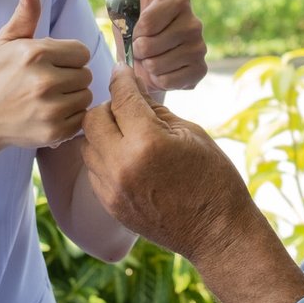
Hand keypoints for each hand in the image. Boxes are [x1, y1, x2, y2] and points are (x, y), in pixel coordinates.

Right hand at [0, 0, 92, 150]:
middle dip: (72, 77)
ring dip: (73, 97)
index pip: (81, 52)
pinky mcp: (54, 131)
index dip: (69, 58)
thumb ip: (25, 14)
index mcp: (35, 53)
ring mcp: (50, 108)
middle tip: (50, 84)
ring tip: (50, 99)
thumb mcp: (7, 41)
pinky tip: (51, 114)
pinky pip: (81, 118)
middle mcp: (44, 80)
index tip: (53, 65)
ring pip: (86, 96)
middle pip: (86, 74)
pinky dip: (70, 118)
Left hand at [81, 67, 255, 261]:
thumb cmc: (213, 179)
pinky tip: (127, 159)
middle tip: (128, 108)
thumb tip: (133, 92)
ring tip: (128, 135)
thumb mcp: (191, 134)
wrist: (216, 232)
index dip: (122, 79)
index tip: (122, 70)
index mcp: (147, 143)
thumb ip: (156, 111)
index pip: (122, 98)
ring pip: (87, 145)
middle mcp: (121, 165)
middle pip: (93, 119)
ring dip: (103, 133)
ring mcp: (112, 188)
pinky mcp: (109, 205)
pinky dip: (104, 157)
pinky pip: (93, 169)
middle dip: (108, 107)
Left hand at [128, 0, 207, 93]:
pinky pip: (170, 80)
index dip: (137, 28)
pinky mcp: (200, 71)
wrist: (140, 61)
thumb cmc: (133, 23)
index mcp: (179, 1)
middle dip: (138, 49)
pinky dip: (158, 80)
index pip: (151, 19)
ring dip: (146, 65)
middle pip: (153, 43)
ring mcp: (200, 48)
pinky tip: (159, 72)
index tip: (135, 29)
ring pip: (160, 63)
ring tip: (147, 59)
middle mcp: (195, 22)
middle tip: (139, 47)